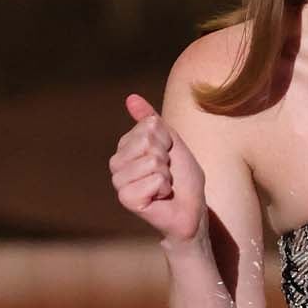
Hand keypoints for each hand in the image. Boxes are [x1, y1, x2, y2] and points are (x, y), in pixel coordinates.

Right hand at [109, 93, 206, 243]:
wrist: (190, 209)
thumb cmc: (182, 178)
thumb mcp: (172, 142)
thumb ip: (151, 120)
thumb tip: (131, 98)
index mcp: (126, 146)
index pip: (147, 126)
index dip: (166, 140)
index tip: (168, 156)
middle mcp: (117, 163)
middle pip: (146, 141)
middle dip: (166, 157)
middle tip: (167, 173)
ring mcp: (119, 181)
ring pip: (151, 161)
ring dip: (166, 175)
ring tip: (164, 186)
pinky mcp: (126, 198)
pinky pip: (153, 180)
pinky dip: (164, 188)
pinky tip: (160, 197)